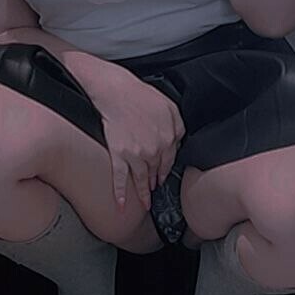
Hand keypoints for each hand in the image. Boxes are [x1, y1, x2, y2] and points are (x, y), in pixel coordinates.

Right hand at [90, 71, 185, 211]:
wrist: (115, 90)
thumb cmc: (139, 94)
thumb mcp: (170, 106)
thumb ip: (178, 125)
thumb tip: (179, 141)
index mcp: (168, 137)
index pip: (170, 159)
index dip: (166, 169)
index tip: (163, 177)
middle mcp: (154, 149)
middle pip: (156, 170)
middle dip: (156, 182)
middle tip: (154, 190)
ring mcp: (136, 154)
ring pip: (142, 178)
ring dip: (143, 192)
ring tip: (144, 202)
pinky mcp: (119, 154)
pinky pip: (120, 178)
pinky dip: (120, 193)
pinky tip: (121, 204)